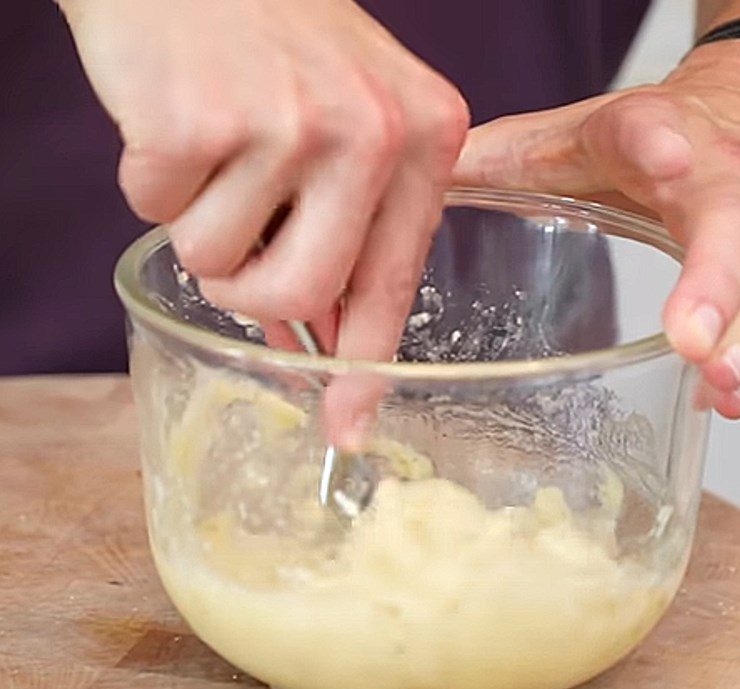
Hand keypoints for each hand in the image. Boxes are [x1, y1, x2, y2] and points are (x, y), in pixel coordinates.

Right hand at [60, 0, 467, 445]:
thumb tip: (307, 340)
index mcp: (422, 138)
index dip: (364, 365)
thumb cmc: (271, 44)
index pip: (393, 284)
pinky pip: (159, 215)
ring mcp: (289, 120)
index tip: (347, 427)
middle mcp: (371, 130)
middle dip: (251, 292)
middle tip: (233, 242)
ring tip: (212, 153)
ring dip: (200, 227)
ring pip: (220, 264)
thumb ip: (339, 233)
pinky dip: (152, 185)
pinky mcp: (202, 116)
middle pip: (303, 295)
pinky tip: (176, 124)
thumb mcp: (341, 125)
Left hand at [454, 40, 739, 416]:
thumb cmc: (641, 135)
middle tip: (693, 339)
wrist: (734, 114)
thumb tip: (418, 182)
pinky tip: (730, 397)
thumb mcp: (564, 138)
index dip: (656, 142)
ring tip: (720, 385)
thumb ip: (496, 157)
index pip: (648, 129)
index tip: (662, 157)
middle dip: (717, 280)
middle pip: (730, 219)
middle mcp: (713, 173)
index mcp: (644, 133)